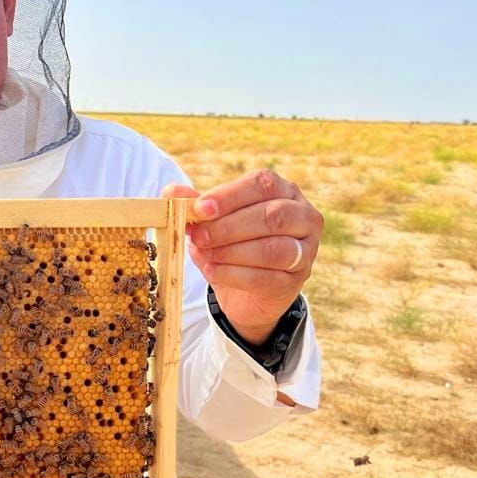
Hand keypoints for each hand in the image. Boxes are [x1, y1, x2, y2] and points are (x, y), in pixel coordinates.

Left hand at [162, 169, 322, 344]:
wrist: (244, 293)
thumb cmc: (230, 245)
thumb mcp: (211, 222)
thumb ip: (195, 205)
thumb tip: (171, 191)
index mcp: (284, 191)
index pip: (262, 184)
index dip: (230, 196)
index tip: (201, 209)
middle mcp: (304, 217)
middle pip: (271, 216)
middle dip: (229, 227)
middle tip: (198, 236)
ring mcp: (306, 250)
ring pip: (274, 248)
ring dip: (232, 252)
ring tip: (205, 254)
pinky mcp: (296, 282)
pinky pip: (268, 277)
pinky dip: (235, 274)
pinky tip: (212, 271)